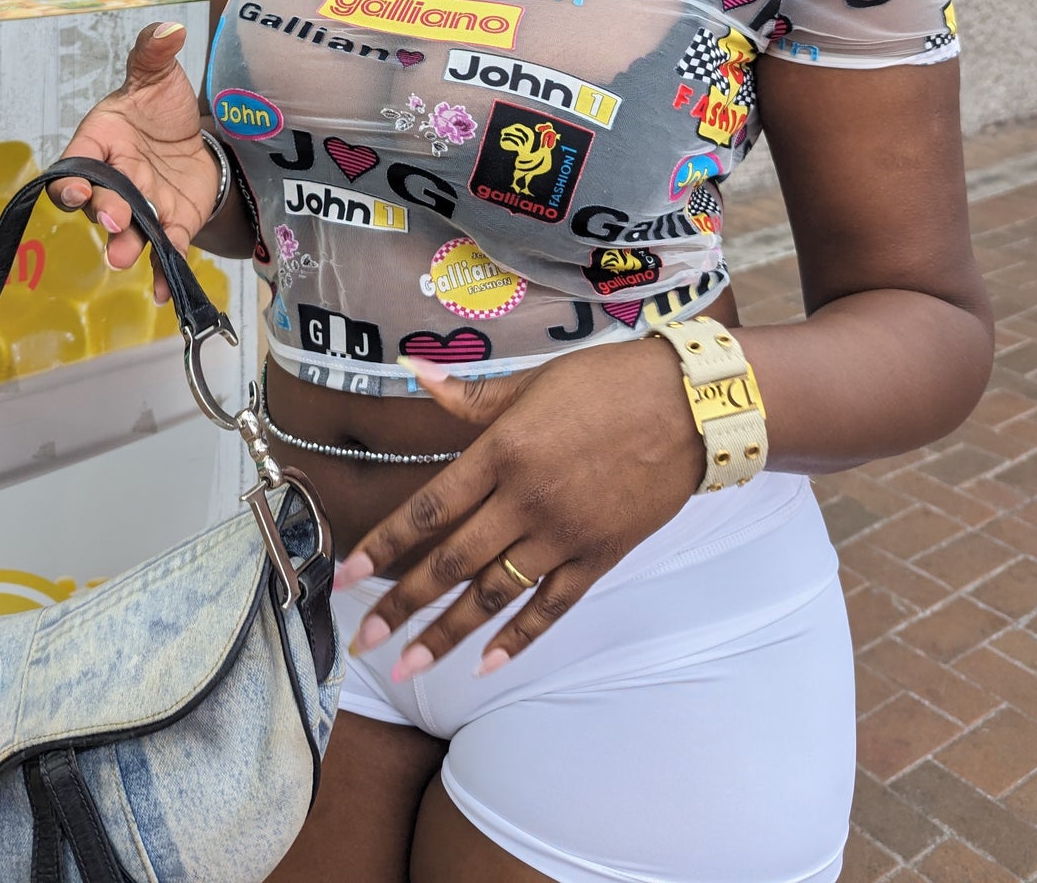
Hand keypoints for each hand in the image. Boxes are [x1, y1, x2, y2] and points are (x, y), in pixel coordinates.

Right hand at [50, 19, 218, 301]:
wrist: (193, 137)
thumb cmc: (159, 107)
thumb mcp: (157, 76)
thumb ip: (154, 53)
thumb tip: (167, 29)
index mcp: (100, 144)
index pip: (75, 167)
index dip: (72, 182)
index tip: (78, 190)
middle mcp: (114, 181)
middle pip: (100, 203)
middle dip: (104, 212)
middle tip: (114, 218)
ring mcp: (142, 207)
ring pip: (128, 232)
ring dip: (126, 246)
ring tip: (128, 256)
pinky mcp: (171, 224)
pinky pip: (165, 250)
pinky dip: (163, 270)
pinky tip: (164, 289)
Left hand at [334, 341, 704, 677]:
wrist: (688, 407)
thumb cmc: (607, 383)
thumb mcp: (533, 381)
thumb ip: (471, 395)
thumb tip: (417, 372)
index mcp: (503, 451)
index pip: (430, 507)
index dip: (386, 544)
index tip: (349, 574)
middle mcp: (525, 500)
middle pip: (452, 563)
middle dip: (402, 606)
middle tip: (364, 640)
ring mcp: (563, 535)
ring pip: (494, 595)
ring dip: (448, 634)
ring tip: (410, 665)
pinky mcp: (598, 557)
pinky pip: (551, 607)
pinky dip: (519, 638)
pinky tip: (487, 664)